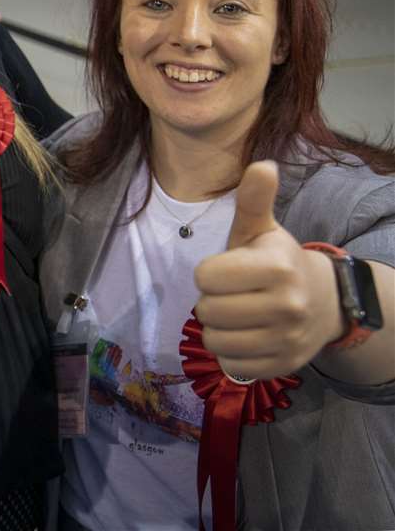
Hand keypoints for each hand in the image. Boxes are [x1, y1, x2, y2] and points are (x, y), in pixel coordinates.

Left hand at [193, 160, 343, 379]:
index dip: (209, 273)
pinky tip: (247, 336)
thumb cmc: (276, 261)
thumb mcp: (262, 229)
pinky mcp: (283, 366)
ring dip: (218, 329)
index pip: (205, 277)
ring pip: (215, 341)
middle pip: (207, 311)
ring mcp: (287, 339)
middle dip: (212, 301)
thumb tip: (262, 165)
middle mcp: (287, 305)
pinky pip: (231, 365)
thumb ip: (254, 199)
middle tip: (233, 294)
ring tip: (238, 315)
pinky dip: (231, 353)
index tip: (228, 269)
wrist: (324, 302)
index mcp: (277, 267)